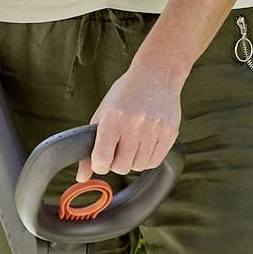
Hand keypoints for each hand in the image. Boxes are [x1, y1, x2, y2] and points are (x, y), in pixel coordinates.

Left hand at [85, 50, 182, 180]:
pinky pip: (155, 162)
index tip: (101, 159)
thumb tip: (82, 177)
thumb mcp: (102, 115)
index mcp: (112, 119)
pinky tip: (145, 142)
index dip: (99, 164)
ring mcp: (154, 129)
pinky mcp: (170, 133)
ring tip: (133, 141)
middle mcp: (134, 124)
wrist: (156, 75)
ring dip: (133, 160)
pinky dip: (147, 158)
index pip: (102, 159)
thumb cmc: (125, 95)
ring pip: (139, 166)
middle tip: (119, 147)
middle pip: (121, 167)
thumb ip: (90, 147)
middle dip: (117, 162)